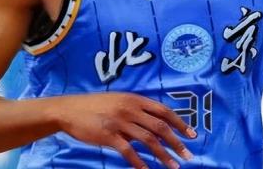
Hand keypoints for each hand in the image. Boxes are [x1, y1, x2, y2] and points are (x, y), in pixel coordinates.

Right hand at [55, 92, 196, 168]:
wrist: (70, 110)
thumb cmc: (95, 105)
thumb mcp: (119, 101)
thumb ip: (136, 111)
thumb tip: (155, 125)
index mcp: (135, 99)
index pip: (163, 111)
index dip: (180, 123)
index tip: (192, 134)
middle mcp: (131, 108)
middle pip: (160, 126)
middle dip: (177, 142)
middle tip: (188, 155)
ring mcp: (120, 122)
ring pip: (148, 140)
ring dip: (163, 155)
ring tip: (174, 166)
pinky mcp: (109, 135)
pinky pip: (128, 151)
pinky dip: (139, 162)